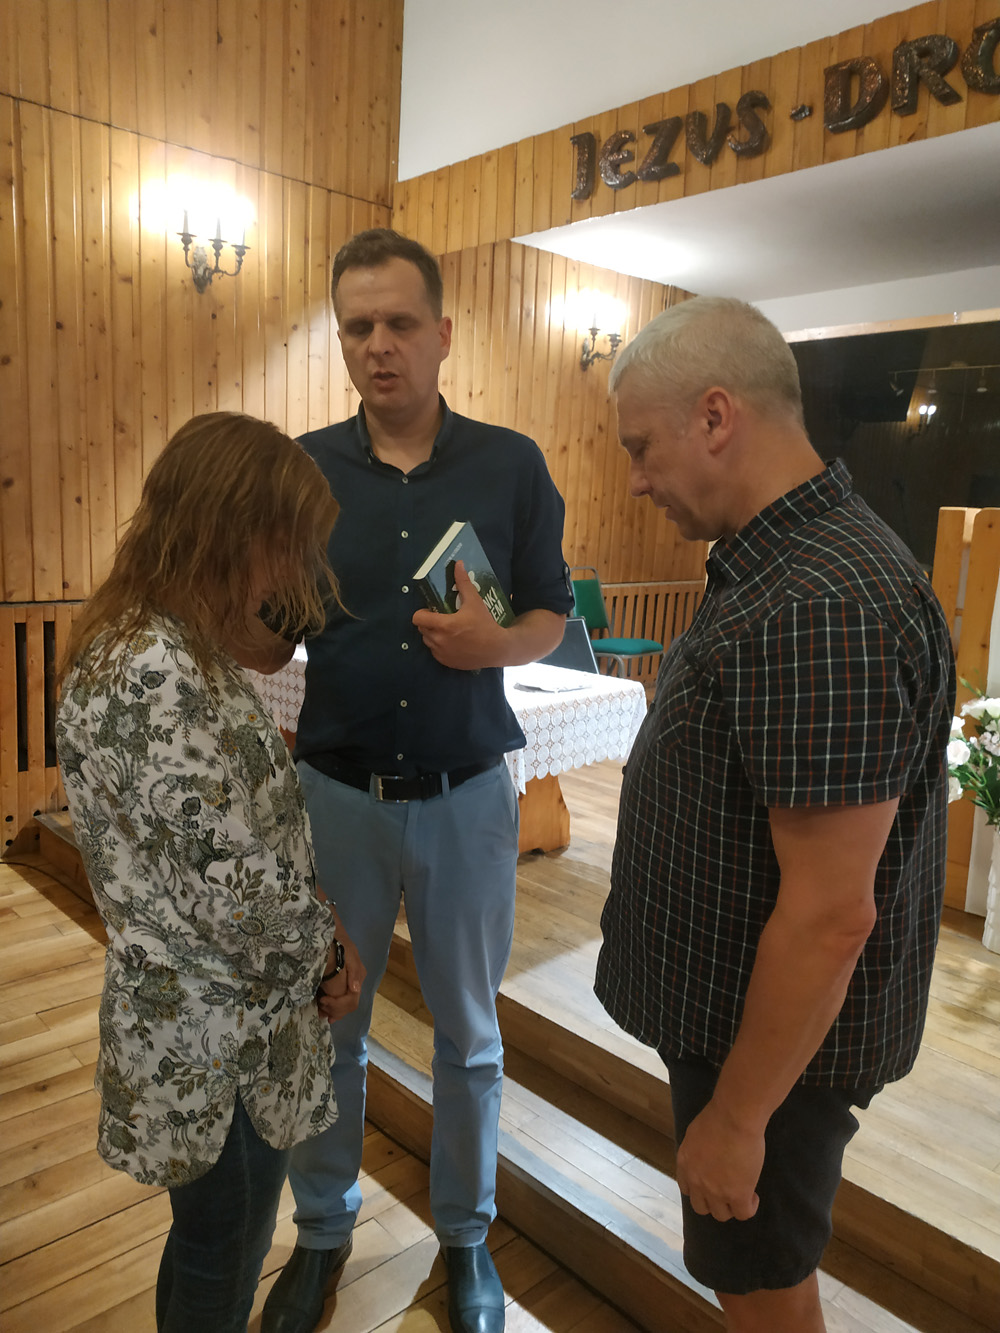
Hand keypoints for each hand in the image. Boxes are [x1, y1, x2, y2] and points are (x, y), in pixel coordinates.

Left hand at [316, 915, 365, 1022]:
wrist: (330, 930)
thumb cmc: (338, 941)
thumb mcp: (347, 953)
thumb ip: (353, 971)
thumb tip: (355, 989)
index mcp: (357, 977)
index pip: (351, 1001)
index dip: (337, 1005)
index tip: (322, 1000)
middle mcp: (354, 983)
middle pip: (348, 1005)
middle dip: (334, 1010)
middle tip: (319, 1006)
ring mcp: (347, 983)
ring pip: (343, 1005)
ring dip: (332, 1010)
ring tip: (319, 1007)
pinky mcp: (338, 982)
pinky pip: (337, 999)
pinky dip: (330, 1005)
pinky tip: (321, 1004)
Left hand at [411, 561, 506, 669]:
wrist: (497, 649)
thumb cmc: (485, 624)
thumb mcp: (475, 602)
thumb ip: (463, 583)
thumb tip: (458, 564)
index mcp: (443, 625)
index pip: (417, 618)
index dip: (422, 612)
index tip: (433, 611)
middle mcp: (439, 640)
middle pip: (421, 629)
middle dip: (428, 622)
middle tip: (442, 619)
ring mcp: (442, 653)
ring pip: (427, 641)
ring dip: (433, 635)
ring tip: (447, 630)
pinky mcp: (446, 662)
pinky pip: (435, 652)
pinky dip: (440, 647)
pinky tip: (453, 642)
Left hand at [675, 1101, 763, 1222]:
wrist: (734, 1118)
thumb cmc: (717, 1117)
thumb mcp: (695, 1134)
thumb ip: (697, 1150)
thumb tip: (705, 1155)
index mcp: (685, 1164)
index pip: (687, 1189)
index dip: (700, 1189)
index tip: (711, 1182)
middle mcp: (696, 1182)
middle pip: (701, 1207)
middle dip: (713, 1201)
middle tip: (727, 1190)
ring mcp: (716, 1192)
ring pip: (721, 1214)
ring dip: (731, 1206)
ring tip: (742, 1193)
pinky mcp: (737, 1195)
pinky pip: (743, 1214)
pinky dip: (749, 1207)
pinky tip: (753, 1196)